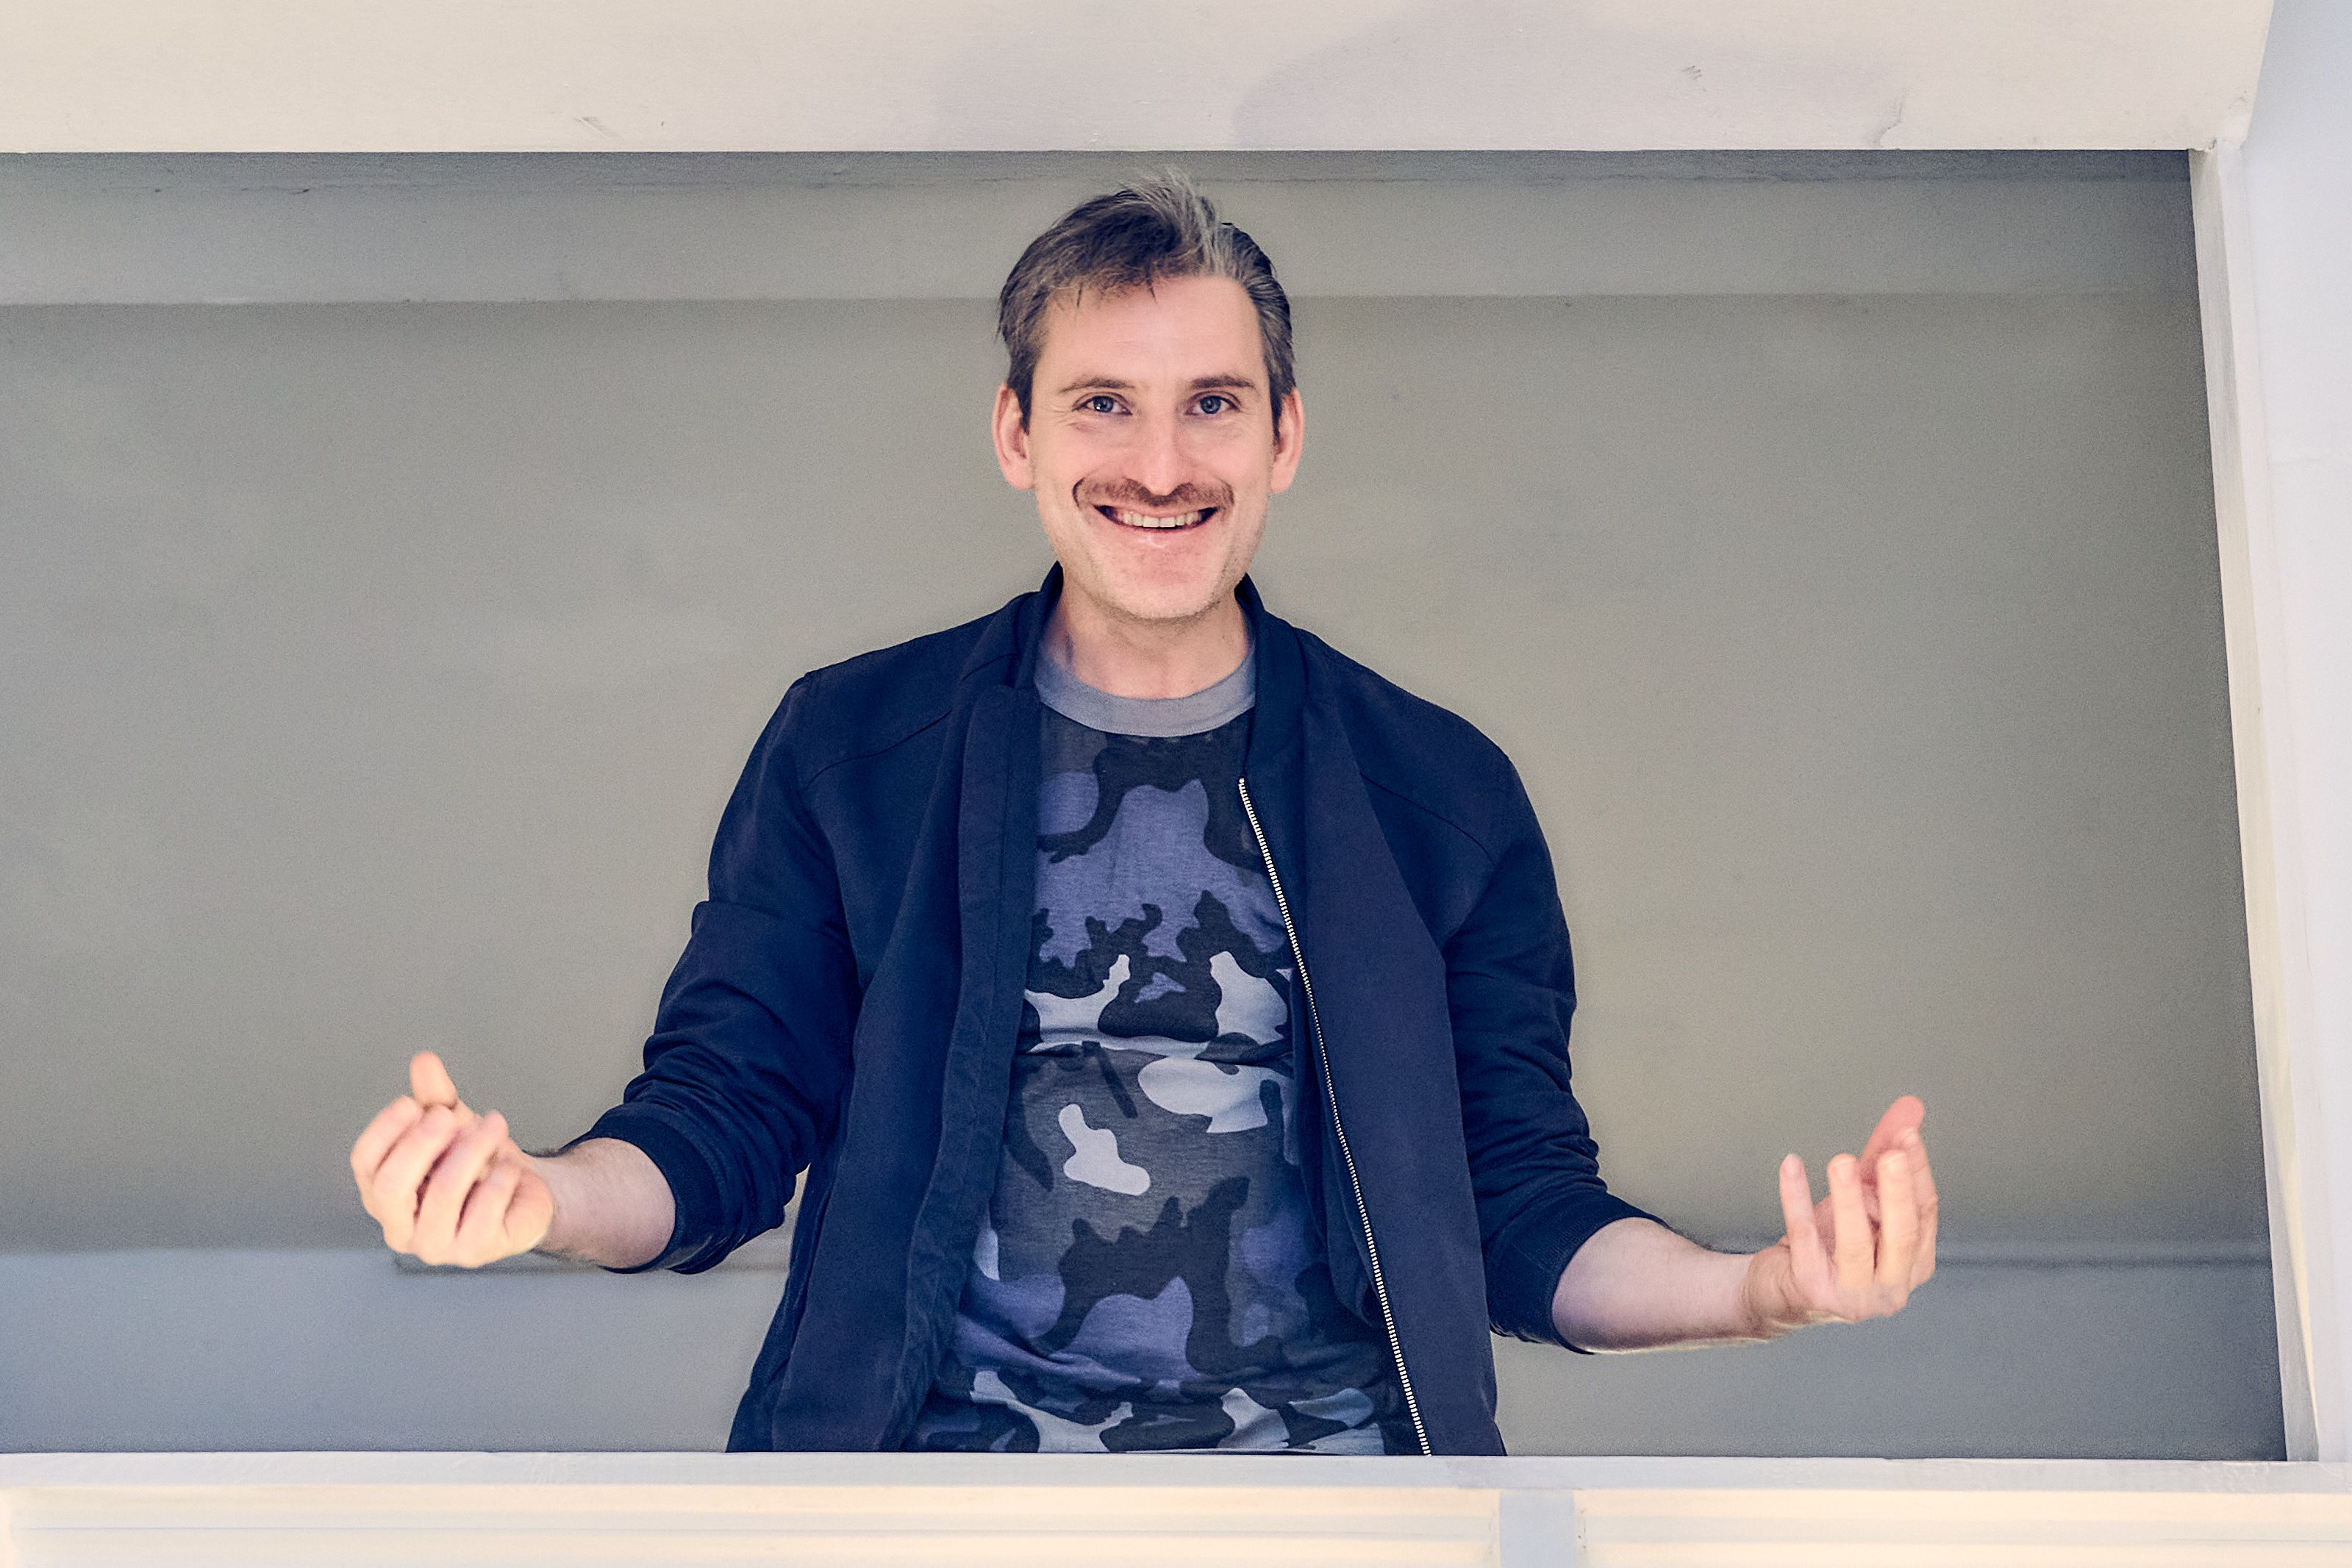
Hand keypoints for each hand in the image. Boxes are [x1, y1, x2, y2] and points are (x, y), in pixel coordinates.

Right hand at [349, 1051, 553, 1266]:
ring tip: (495, 1125)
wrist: (522, 1192)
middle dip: (422, 1143)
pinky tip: (509, 1165)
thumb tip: (424, 1061)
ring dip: (473, 1149)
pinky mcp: (474, 1251)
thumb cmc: (476, 1162)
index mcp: (381, 1194)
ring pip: (444, 1191)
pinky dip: (501, 1176)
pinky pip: (486, 1207)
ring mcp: (435, 1245)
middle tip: (451, 1117)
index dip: (385, 1130)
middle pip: (392, 1184)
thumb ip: (435, 1096)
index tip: (413, 1103)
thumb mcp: (453, 1124)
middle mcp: (400, 1226)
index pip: (364, 1163)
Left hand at [1739, 1095, 1937, 1335]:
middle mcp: (1892, 1288)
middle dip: (1897, 1193)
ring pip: (1856, 1244)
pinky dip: (1797, 1199)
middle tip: (1890, 1156)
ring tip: (1841, 1161)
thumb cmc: (1829, 1245)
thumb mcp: (1860, 1199)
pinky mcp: (1812, 1292)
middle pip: (1902, 1235)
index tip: (1907, 1134)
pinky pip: (1805, 1239)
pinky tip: (1791, 1165)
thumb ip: (1883, 1155)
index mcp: (1914, 1265)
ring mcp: (1853, 1297)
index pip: (1924, 1214)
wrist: (1778, 1291)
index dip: (1917, 1172)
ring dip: (1848, 1200)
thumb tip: (1911, 1107)